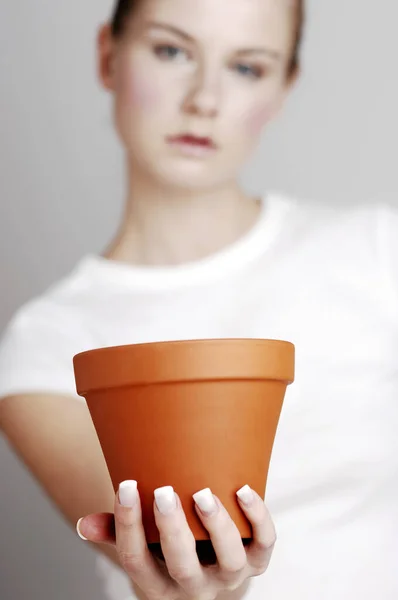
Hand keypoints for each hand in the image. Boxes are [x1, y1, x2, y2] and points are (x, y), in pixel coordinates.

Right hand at [77, 482, 275, 599]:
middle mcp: (196, 586)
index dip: (127, 525)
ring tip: (202, 493)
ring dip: (217, 526)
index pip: (137, 560)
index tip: (125, 486)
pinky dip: (258, 518)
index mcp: (159, 584)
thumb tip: (86, 524)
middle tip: (163, 492)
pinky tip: (243, 489)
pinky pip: (264, 543)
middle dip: (172, 529)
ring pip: (228, 559)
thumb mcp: (142, 550)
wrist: (212, 579)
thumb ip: (117, 534)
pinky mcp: (257, 561)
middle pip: (182, 565)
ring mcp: (230, 576)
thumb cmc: (169, 553)